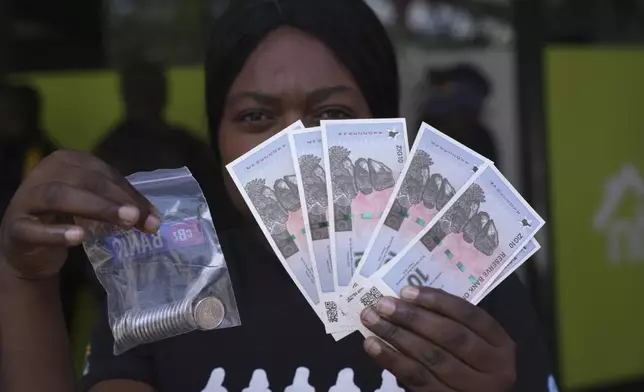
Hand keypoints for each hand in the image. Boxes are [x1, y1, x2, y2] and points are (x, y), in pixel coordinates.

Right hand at [0, 150, 159, 279]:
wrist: (27, 248)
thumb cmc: (65, 218)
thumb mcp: (93, 205)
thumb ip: (118, 204)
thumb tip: (154, 217)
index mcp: (66, 161)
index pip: (102, 173)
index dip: (129, 192)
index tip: (153, 216)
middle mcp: (43, 173)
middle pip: (84, 181)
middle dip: (117, 200)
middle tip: (140, 218)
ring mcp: (26, 199)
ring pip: (59, 196)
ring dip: (96, 208)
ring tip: (125, 222)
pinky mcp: (16, 227)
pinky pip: (34, 229)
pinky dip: (58, 232)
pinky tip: (79, 237)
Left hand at [360, 286, 515, 391]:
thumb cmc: (469, 362)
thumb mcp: (473, 340)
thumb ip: (451, 321)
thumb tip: (408, 296)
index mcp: (502, 345)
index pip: (470, 315)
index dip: (437, 301)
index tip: (407, 291)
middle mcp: (493, 369)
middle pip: (450, 336)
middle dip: (413, 317)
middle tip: (383, 304)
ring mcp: (471, 389)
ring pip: (430, 358)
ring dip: (396, 336)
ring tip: (371, 320)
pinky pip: (416, 378)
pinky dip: (391, 359)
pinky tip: (372, 345)